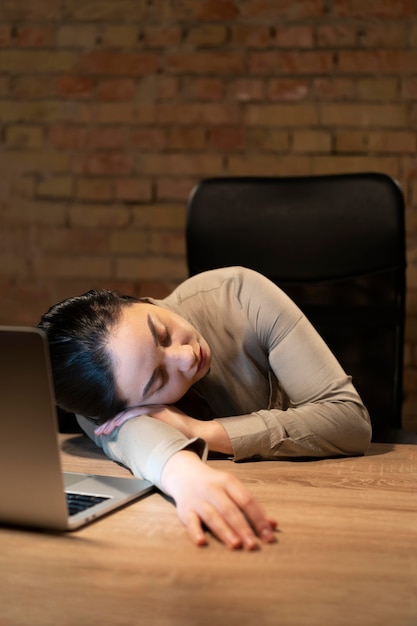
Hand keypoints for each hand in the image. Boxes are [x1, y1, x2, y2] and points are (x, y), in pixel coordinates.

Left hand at [94, 405, 232, 454]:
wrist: (197, 432)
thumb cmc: (182, 433)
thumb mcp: (163, 428)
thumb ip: (151, 428)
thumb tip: (137, 438)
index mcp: (151, 409)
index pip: (128, 412)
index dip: (115, 419)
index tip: (104, 427)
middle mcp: (151, 406)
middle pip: (125, 411)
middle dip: (109, 421)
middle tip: (98, 429)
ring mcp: (154, 407)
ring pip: (128, 411)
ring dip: (113, 421)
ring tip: (103, 429)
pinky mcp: (157, 410)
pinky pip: (137, 411)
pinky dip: (124, 417)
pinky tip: (116, 423)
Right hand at [161, 450, 276, 549]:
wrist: (184, 473)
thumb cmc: (215, 486)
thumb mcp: (233, 489)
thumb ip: (252, 507)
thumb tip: (273, 525)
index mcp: (228, 482)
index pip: (246, 500)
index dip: (258, 518)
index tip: (268, 536)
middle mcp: (212, 489)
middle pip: (230, 509)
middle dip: (242, 528)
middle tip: (253, 545)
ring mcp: (198, 499)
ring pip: (212, 515)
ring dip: (224, 531)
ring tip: (235, 545)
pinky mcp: (185, 509)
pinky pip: (190, 521)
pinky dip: (195, 531)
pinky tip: (201, 542)